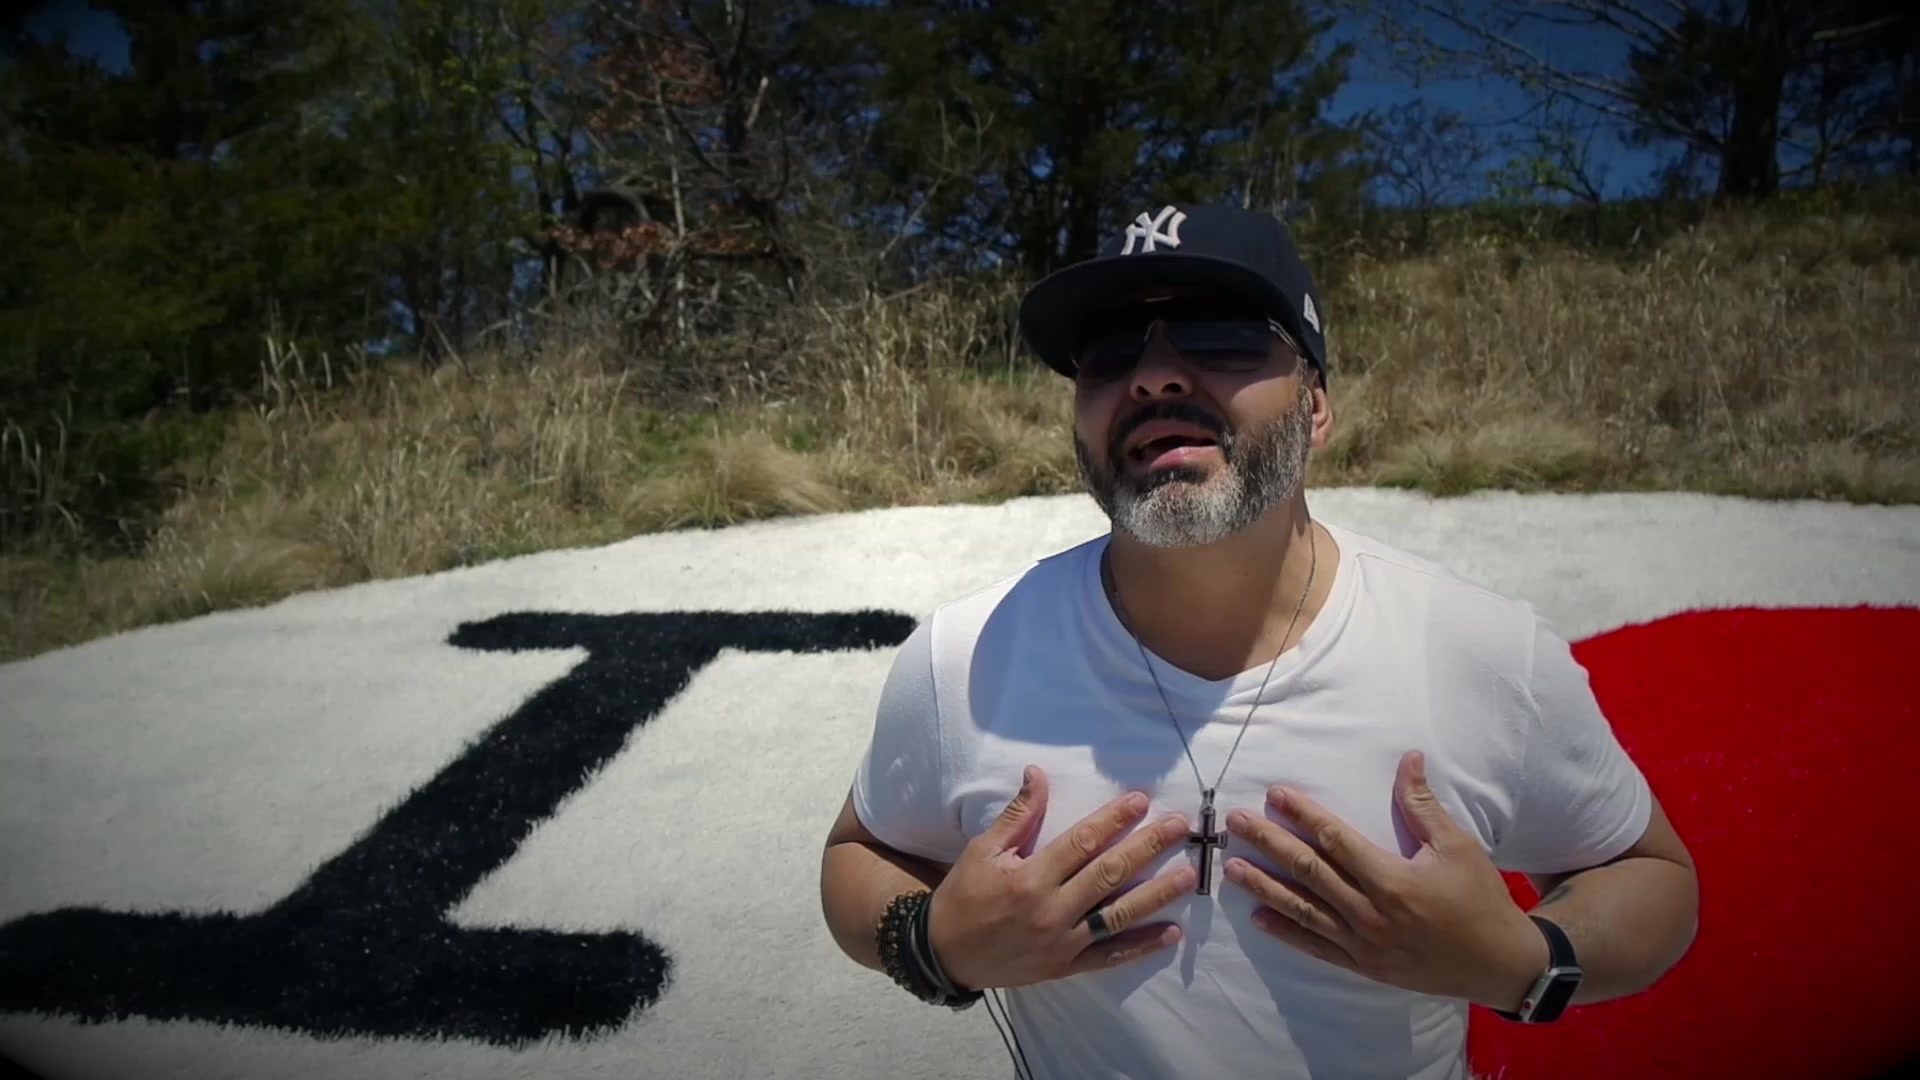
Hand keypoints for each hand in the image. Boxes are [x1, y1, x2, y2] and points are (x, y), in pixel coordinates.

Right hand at [926, 765, 1196, 990]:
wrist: (944, 954)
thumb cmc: (964, 895)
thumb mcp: (981, 849)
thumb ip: (1017, 815)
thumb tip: (1037, 773)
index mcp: (1029, 877)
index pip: (1081, 843)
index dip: (1113, 820)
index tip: (1141, 800)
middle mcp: (1050, 910)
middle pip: (1108, 874)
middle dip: (1147, 848)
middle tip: (1179, 827)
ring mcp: (1062, 942)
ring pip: (1118, 916)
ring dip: (1155, 895)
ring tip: (1187, 876)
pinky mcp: (1066, 966)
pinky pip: (1110, 957)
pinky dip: (1141, 947)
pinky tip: (1171, 934)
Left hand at [1221, 751, 1546, 1009]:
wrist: (1498, 964)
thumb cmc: (1480, 899)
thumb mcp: (1458, 847)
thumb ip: (1423, 805)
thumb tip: (1409, 758)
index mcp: (1393, 880)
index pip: (1336, 841)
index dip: (1302, 815)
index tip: (1274, 795)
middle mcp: (1371, 914)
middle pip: (1310, 872)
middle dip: (1269, 844)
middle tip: (1235, 824)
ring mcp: (1363, 943)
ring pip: (1304, 910)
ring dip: (1265, 887)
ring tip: (1232, 868)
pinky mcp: (1363, 965)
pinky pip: (1316, 946)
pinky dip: (1286, 932)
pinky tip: (1259, 918)